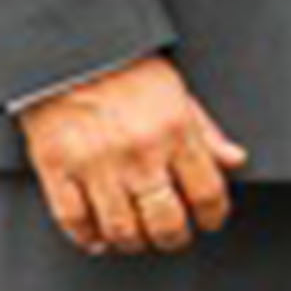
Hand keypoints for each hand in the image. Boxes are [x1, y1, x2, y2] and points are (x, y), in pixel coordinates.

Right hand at [23, 54, 246, 255]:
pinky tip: (98, 236)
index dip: (213, 216)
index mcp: (175, 132)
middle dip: (174, 238)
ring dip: (133, 242)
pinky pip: (73, 219)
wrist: (70, 48)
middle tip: (172, 236)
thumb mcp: (179, 93)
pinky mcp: (56, 167)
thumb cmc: (126, 69)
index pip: (207, 194)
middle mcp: (139, 152)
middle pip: (165, 221)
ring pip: (121, 228)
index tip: (209, 221)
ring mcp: (95, 163)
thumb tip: (234, 161)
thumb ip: (207, 134)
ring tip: (137, 237)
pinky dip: (87, 236)